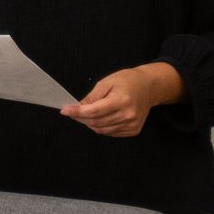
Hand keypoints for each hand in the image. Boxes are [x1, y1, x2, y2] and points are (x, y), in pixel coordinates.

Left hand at [62, 63, 179, 135]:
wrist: (148, 86)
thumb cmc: (128, 81)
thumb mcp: (107, 82)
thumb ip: (92, 97)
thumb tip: (78, 108)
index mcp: (122, 100)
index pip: (94, 111)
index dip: (77, 112)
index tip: (65, 110)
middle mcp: (128, 115)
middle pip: (96, 122)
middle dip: (80, 117)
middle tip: (71, 111)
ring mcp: (131, 124)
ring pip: (101, 130)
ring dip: (89, 123)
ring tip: (84, 113)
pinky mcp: (133, 130)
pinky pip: (110, 132)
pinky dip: (100, 127)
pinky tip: (99, 118)